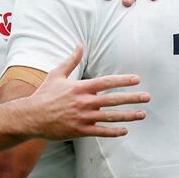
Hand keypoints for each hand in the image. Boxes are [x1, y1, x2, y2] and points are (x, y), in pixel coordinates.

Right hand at [18, 46, 149, 139]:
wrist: (31, 117)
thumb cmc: (44, 94)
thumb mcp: (56, 74)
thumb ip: (71, 60)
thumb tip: (80, 45)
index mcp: (80, 87)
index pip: (107, 82)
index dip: (123, 80)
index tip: (136, 79)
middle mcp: (84, 102)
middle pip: (113, 99)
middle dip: (132, 98)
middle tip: (147, 97)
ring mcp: (83, 117)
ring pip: (111, 117)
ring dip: (129, 115)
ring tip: (142, 114)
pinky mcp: (80, 131)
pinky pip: (101, 132)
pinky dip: (114, 132)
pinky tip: (125, 130)